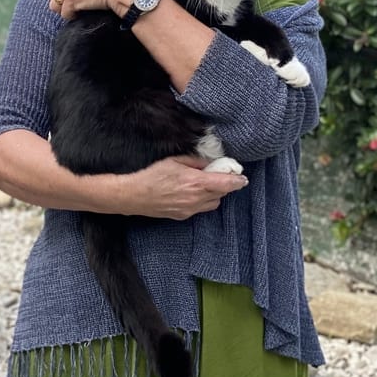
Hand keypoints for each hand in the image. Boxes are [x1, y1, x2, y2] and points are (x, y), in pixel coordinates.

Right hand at [119, 155, 247, 219]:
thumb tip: (209, 164)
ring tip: (202, 185)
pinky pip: (200, 209)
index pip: (226, 184)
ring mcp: (190, 209)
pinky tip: (190, 193)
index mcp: (196, 183)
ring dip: (214, 194)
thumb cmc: (152, 175)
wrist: (134, 195)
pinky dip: (202, 201)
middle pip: (222, 194)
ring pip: (213, 203)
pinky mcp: (183, 216)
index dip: (237, 181)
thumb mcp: (174, 160)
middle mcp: (196, 199)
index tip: (242, 177)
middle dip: (224, 185)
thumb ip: (195, 162)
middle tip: (218, 175)